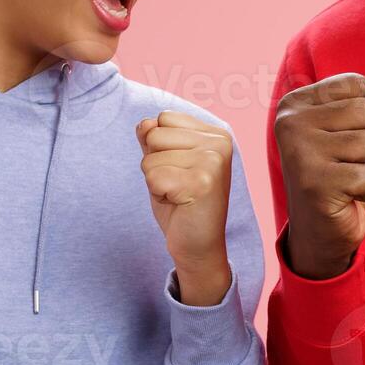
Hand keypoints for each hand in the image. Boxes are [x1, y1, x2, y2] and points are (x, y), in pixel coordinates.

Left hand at [137, 110, 235, 306]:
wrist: (198, 245)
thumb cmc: (181, 203)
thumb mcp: (165, 162)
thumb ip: (154, 139)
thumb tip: (144, 124)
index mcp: (215, 133)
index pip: (162, 119)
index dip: (160, 148)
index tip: (180, 170)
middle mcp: (219, 143)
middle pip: (154, 135)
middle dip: (155, 164)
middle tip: (178, 185)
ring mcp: (213, 161)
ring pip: (150, 158)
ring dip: (156, 181)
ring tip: (179, 194)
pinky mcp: (202, 183)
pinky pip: (153, 178)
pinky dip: (158, 195)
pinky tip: (179, 204)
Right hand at [273, 73, 364, 279]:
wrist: (318, 229)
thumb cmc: (340, 168)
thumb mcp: (357, 124)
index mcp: (294, 103)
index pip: (358, 84)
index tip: (341, 136)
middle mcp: (290, 124)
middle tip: (345, 162)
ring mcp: (301, 154)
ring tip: (346, 178)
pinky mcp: (318, 185)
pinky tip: (347, 195)